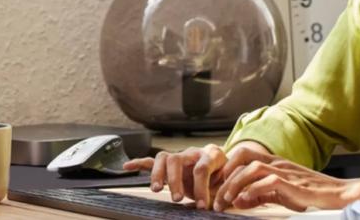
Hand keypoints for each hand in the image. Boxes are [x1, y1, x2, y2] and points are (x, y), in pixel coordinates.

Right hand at [122, 141, 273, 209]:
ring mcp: (180, 157)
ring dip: (159, 174)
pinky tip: (128, 167)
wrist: (225, 168)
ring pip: (164, 159)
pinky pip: (152, 161)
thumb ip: (227, 191)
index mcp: (212, 155)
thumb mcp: (231, 183)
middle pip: (179, 160)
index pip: (203, 168)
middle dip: (177, 180)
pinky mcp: (169, 164)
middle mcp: (194, 153)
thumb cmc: (227, 178)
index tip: (203, 206)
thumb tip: (223, 203)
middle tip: (178, 199)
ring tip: (157, 190)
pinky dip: (140, 163)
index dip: (202, 188)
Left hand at [212, 156, 356, 211]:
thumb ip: (259, 195)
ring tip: (226, 199)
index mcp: (274, 162)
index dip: (226, 166)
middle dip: (226, 175)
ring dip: (236, 183)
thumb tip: (238, 200)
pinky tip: (244, 200)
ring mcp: (286, 171)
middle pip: (244, 156)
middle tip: (216, 195)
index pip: (243, 154)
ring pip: (253, 167)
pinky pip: (268, 182)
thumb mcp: (280, 194)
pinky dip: (253, 190)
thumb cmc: (310, 194)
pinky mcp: (293, 184)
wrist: (338, 195)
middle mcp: (278, 162)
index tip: (215, 184)